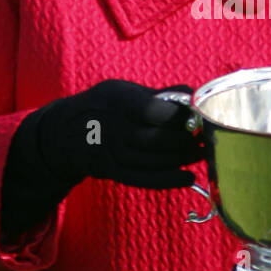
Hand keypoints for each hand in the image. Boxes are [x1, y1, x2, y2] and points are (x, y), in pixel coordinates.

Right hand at [34, 80, 204, 190]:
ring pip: (154, 160)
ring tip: (203, 152)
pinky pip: (144, 179)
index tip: (197, 115)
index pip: (153, 109)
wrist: (64, 134)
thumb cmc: (104, 106)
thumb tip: (192, 95)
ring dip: (183, 158)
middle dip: (187, 139)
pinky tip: (189, 177)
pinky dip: (169, 180)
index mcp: (115, 100)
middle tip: (206, 136)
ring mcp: (111, 153)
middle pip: (157, 138)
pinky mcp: (113, 172)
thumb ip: (157, 95)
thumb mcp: (123, 90)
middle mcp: (112, 128)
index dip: (179, 115)